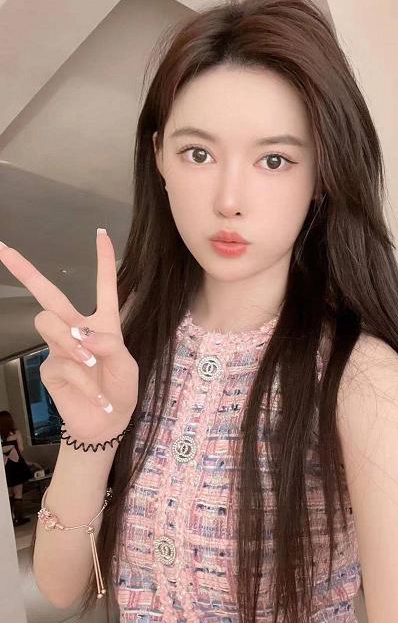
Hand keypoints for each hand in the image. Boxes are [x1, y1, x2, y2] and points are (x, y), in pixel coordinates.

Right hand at [0, 230, 138, 443]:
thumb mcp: (127, 366)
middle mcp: (77, 328)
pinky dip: (80, 377)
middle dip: (25, 270)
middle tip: (4, 249)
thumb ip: (111, 346)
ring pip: (48, 321)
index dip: (104, 260)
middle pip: (49, 294)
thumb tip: (84, 335)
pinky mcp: (49, 366)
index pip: (104, 286)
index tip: (101, 233)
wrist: (106, 422)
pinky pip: (59, 361)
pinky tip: (91, 393)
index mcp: (104, 322)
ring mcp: (59, 346)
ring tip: (90, 362)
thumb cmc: (121, 390)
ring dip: (70, 340)